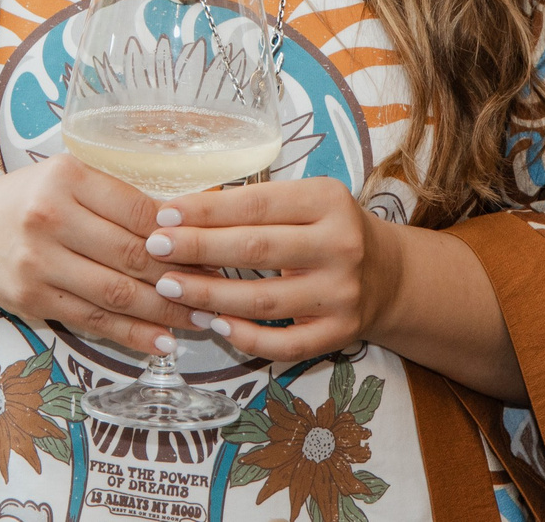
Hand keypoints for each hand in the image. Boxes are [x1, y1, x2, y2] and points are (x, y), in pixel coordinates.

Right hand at [0, 154, 203, 356]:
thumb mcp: (67, 180)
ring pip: (116, 293)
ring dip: (165, 311)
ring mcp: (37, 262)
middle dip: (181, 276)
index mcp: (65, 177)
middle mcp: (48, 217)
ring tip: (200, 319)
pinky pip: (93, 321)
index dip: (181, 235)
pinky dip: (133, 335)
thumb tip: (188, 226)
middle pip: (131, 255)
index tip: (213, 248)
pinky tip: (162, 341)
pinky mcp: (31, 299)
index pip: (138, 210)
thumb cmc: (29, 201)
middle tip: (217, 289)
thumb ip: (118, 198)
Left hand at [137, 178, 402, 362]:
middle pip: (255, 249)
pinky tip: (213, 325)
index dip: (205, 210)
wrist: (390, 275)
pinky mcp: (341, 334)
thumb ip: (255, 206)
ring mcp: (342, 294)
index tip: (163, 214)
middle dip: (197, 249)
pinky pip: (284, 344)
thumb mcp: (305, 202)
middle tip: (154, 249)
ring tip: (169, 287)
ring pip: (262, 300)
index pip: (256, 203)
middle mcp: (340, 246)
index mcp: (328, 201)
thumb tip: (182, 213)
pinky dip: (245, 337)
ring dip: (209, 295)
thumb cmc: (329, 229)